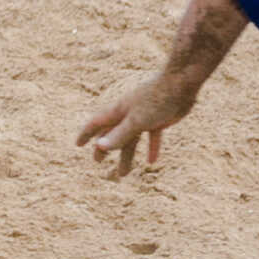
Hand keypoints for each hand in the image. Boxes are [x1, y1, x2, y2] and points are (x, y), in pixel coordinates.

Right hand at [78, 63, 203, 175]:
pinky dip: (151, 148)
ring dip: (127, 155)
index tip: (78, 144)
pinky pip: (151, 137)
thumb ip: (119, 134)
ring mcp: (143, 116)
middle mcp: (127, 114)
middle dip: (104, 147)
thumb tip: (99, 146)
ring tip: (123, 173)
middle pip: (112, 133)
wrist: (180, 85)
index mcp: (118, 111)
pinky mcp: (158, 119)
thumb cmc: (156, 100)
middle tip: (98, 161)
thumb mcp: (136, 121)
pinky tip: (152, 161)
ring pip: (131, 139)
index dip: (86, 134)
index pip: (96, 123)